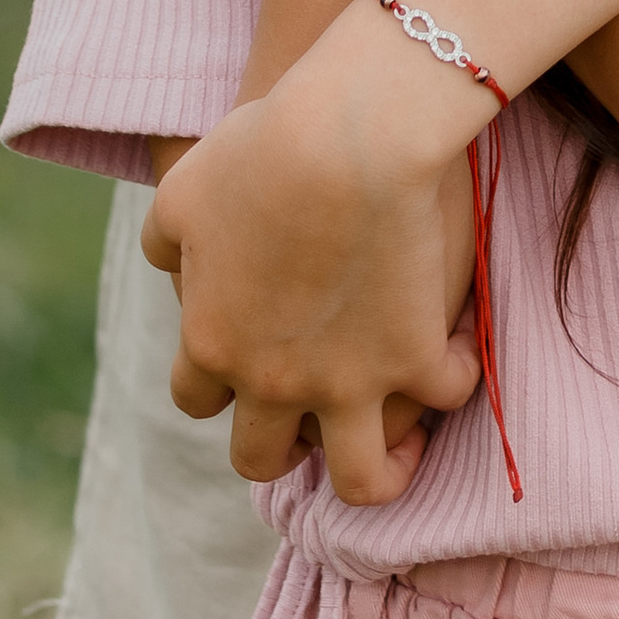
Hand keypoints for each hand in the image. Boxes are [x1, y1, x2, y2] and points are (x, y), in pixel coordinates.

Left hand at [141, 0, 489, 504]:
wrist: (343, 139)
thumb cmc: (258, 151)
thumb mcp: (183, 191)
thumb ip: (165, 241)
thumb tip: (171, 262)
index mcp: (211, 343)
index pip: (194, 400)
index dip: (216, 386)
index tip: (241, 363)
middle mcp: (273, 382)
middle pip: (261, 457)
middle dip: (279, 446)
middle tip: (306, 422)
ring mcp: (348, 381)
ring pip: (360, 478)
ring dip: (376, 471)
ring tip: (397, 445)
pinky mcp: (413, 356)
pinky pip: (442, 397)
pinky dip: (451, 381)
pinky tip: (453, 355)